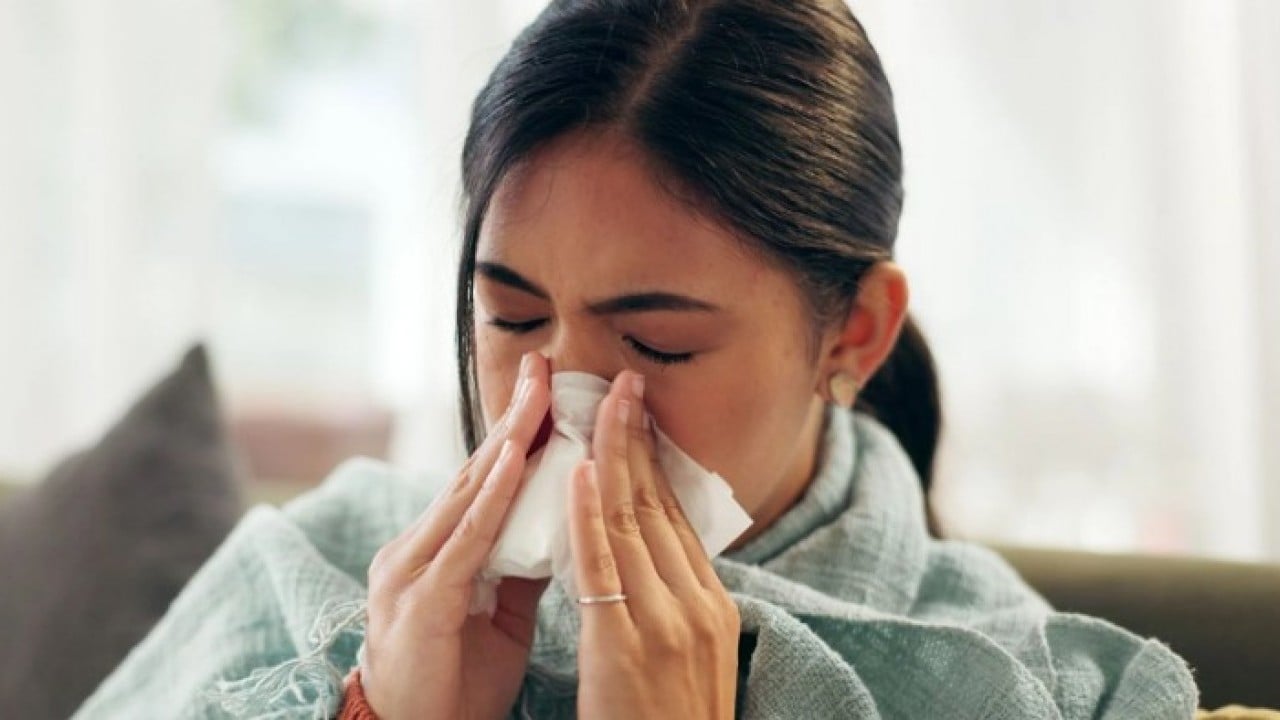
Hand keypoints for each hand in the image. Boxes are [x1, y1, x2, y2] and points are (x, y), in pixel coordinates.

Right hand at [360, 351, 552, 719]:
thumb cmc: (454, 681)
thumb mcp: (499, 613)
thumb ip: (522, 563)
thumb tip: (563, 520)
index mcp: (437, 550)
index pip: (483, 480)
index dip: (516, 434)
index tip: (547, 388)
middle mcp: (416, 547)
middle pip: (474, 471)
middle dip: (513, 417)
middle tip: (544, 365)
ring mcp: (412, 569)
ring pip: (468, 493)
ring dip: (507, 440)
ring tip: (538, 394)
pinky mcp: (421, 599)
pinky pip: (464, 539)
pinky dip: (491, 496)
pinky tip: (513, 460)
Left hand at [569, 370, 739, 719]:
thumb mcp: (687, 655)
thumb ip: (672, 601)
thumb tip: (650, 553)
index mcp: (711, 603)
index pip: (677, 516)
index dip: (654, 460)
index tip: (636, 415)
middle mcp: (697, 602)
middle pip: (660, 505)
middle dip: (638, 439)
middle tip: (622, 383)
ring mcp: (666, 621)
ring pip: (634, 521)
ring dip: (613, 456)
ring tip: (597, 402)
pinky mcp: (627, 643)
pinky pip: (606, 566)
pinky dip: (591, 513)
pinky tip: (578, 470)